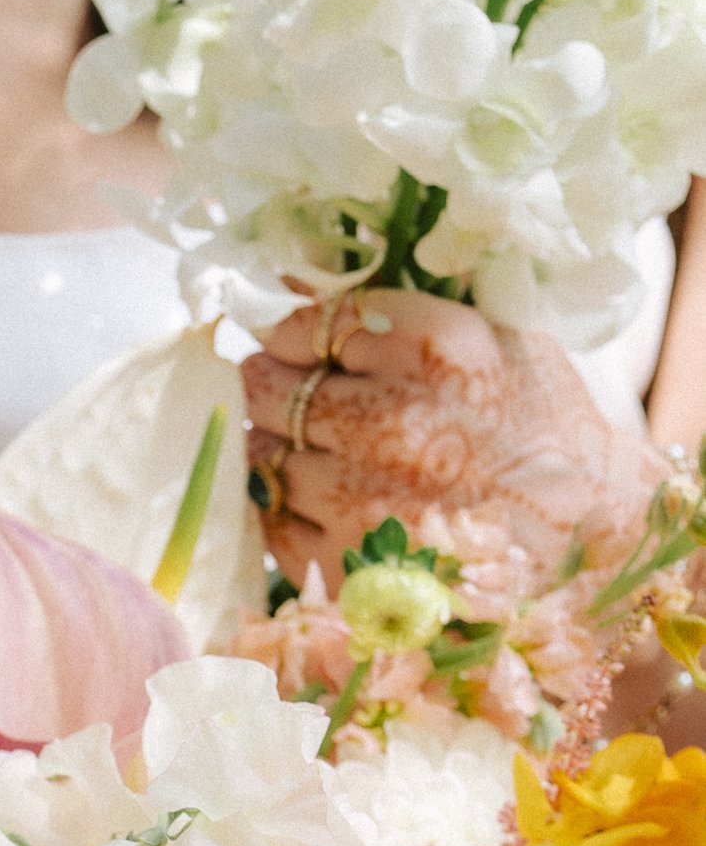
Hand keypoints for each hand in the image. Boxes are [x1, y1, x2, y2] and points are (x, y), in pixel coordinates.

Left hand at [246, 291, 663, 591]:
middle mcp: (391, 423)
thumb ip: (395, 313)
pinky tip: (320, 499)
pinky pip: (273, 519)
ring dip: (274, 450)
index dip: (295, 335)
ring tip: (313, 450)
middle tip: (284, 394)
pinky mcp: (343, 563)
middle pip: (272, 390)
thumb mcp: (489, 338)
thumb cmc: (534, 427)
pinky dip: (284, 506)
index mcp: (435, 349)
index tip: (299, 345)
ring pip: (263, 457)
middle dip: (269, 387)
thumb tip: (288, 282)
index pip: (316, 324)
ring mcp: (361, 499)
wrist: (582, 532)